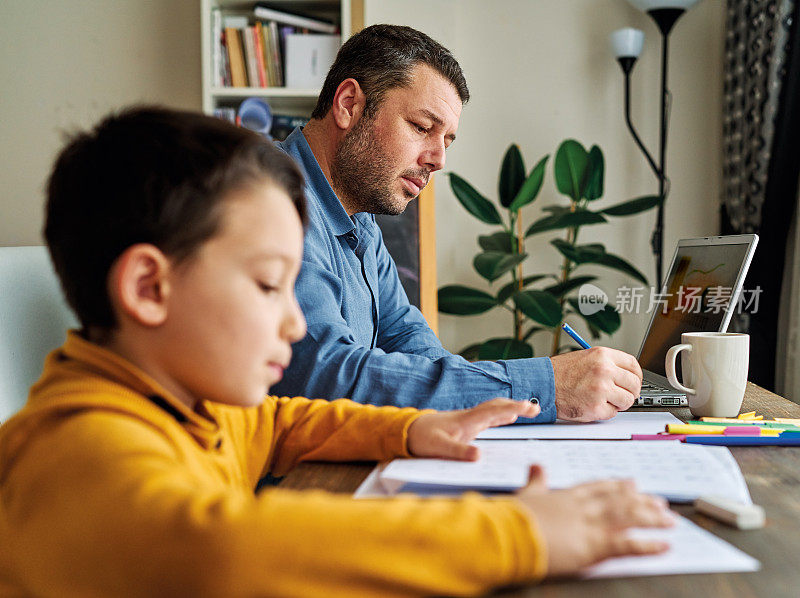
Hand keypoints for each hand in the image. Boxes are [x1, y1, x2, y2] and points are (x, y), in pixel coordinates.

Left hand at [407, 398, 538, 459]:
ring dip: (511, 407)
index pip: (493, 411)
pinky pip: (488, 416)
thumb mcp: (439, 448)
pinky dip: (502, 414)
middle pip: (497, 406)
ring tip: (529, 409)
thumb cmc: (422, 438)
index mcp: (466, 421)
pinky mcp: (466, 424)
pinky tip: (509, 417)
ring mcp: (468, 419)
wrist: (408, 431)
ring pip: (494, 409)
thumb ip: (458, 451)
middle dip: (517, 405)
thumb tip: (478, 456)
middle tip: (536, 408)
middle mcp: (469, 417)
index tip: (528, 407)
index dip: (511, 408)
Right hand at [515, 466, 672, 576]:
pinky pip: (628, 545)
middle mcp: (583, 506)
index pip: (599, 487)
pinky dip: (648, 545)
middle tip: (660, 503)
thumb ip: (536, 480)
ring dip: (652, 519)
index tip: (632, 484)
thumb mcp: (525, 495)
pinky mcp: (593, 545)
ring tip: (670, 521)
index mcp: (567, 494)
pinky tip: (663, 545)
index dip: (617, 486)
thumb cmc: (513, 517)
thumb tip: (537, 466)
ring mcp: (590, 524)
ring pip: (629, 517)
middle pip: (620, 500)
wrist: (508, 533)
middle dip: (642, 502)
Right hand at [551, 347, 642, 420]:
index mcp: (602, 355)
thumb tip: (626, 375)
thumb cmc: (560, 372)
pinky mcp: (596, 407)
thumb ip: (607, 363)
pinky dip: (605, 412)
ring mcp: (601, 390)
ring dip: (618, 403)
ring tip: (604, 400)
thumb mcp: (586, 357)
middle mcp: (604, 370)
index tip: (633, 381)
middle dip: (629, 391)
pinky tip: (593, 405)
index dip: (636, 376)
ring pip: (627, 400)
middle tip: (620, 394)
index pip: (633, 365)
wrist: (542, 384)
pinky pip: (613, 413)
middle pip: (634, 384)